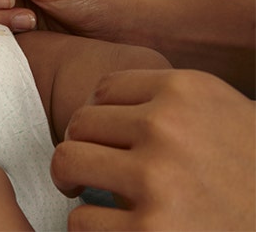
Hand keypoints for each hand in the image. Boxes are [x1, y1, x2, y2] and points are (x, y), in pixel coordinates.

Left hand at [51, 69, 255, 230]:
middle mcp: (167, 127)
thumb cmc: (250, 168)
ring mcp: (157, 180)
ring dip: (74, 182)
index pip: (104, 89)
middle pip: (79, 123)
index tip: (107, 137)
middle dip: (80, 146)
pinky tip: (114, 226)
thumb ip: (164, 101)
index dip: (99, 115)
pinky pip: (81, 220)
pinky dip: (90, 226)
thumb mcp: (219, 111)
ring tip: (90, 192)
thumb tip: (97, 106)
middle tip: (89, 166)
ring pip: (68, 163)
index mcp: (184, 90)